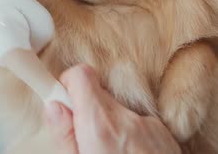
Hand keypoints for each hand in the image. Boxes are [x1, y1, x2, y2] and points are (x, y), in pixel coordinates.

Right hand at [45, 64, 181, 153]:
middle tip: (83, 141)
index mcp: (101, 128)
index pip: (81, 76)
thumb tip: (53, 106)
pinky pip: (139, 124)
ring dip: (109, 127)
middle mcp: (128, 120)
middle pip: (99, 94)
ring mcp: (150, 126)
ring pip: (119, 111)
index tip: (62, 105)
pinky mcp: (163, 135)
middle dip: (86, 112)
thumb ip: (65, 136)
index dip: (67, 87)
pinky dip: (129, 136)